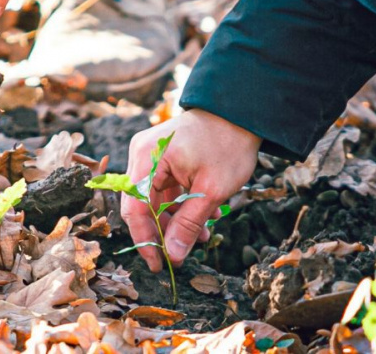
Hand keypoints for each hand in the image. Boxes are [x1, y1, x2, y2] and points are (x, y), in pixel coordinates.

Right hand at [122, 109, 261, 271]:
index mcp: (148, 158)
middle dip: (163, 232)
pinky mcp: (162, 158)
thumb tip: (172, 256)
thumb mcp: (212, 189)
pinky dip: (181, 205)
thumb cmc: (227, 144)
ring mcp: (150, 155)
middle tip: (180, 255)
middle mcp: (142, 155)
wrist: (240, 112)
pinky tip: (204, 219)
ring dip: (176, 220)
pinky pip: (164, 189)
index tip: (157, 264)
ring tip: (203, 237)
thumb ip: (189, 224)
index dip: (145, 240)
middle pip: (141, 205)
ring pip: (154, 200)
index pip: (135, 207)